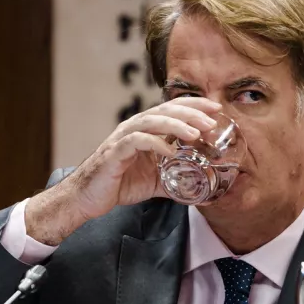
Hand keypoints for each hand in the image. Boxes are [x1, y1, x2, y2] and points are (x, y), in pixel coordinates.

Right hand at [27, 98, 219, 244]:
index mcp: (145, 129)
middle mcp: (134, 128)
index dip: (194, 105)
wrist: (88, 197)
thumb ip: (176, 178)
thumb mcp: (156, 181)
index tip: (215, 108)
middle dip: (191, 112)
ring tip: (196, 133)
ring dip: (176, 125)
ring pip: (152, 121)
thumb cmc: (120, 184)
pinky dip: (155, 144)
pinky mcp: (115, 152)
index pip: (172, 109)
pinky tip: (170, 152)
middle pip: (165, 110)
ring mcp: (124, 138)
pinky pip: (137, 142)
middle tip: (211, 121)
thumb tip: (203, 189)